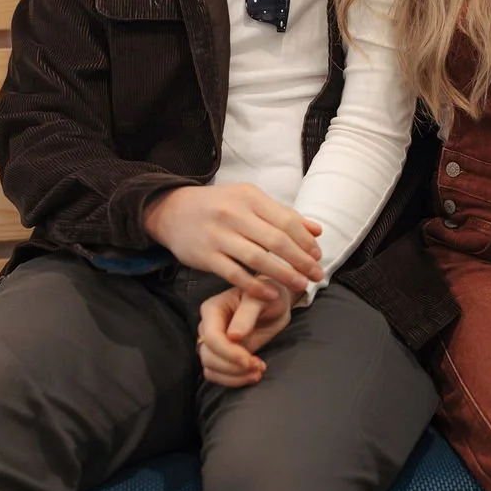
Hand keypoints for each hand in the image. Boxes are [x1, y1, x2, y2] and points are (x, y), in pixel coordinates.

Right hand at [144, 183, 323, 292]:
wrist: (172, 210)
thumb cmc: (218, 206)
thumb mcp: (249, 200)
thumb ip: (283, 215)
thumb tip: (317, 231)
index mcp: (250, 197)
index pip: (286, 221)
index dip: (305, 241)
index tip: (318, 256)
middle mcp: (235, 214)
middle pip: (276, 241)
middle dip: (301, 261)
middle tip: (316, 275)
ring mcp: (218, 236)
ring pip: (258, 259)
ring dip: (283, 275)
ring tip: (300, 286)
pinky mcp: (205, 256)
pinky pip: (234, 274)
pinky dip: (254, 286)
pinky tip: (270, 294)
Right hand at [196, 280, 292, 386]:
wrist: (275, 303)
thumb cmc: (267, 295)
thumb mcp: (261, 299)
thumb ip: (247, 314)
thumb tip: (233, 336)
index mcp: (213, 309)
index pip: (212, 337)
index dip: (229, 353)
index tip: (249, 361)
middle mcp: (208, 327)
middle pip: (208, 356)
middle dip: (233, 367)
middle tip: (259, 367)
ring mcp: (212, 343)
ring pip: (211, 368)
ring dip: (234, 376)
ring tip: (258, 372)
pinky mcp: (220, 356)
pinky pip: (217, 374)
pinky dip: (233, 380)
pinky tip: (252, 375)